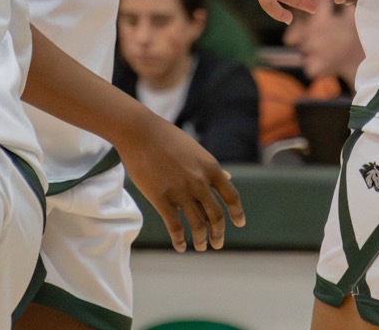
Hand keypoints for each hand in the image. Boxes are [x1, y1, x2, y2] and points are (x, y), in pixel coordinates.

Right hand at [116, 111, 245, 251]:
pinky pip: (175, 226)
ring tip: (201, 247)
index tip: (239, 224)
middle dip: (218, 234)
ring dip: (201, 240)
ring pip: (198, 224)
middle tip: (217, 244)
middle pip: (216, 216)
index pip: (231, 196)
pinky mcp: (161, 198)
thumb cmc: (167, 138)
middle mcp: (199, 181)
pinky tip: (181, 247)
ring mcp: (180, 191)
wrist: (140, 132)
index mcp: (210, 168)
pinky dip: (179, 240)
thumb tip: (228, 177)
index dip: (237, 213)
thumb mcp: (195, 150)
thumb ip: (211, 168)